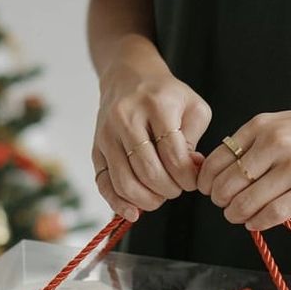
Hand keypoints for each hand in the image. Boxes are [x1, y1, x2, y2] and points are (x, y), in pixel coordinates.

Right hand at [93, 39, 211, 220]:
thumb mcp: (192, 108)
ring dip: (148, 201)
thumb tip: (192, 172)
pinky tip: (134, 213)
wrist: (128, 76)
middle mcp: (127, 118)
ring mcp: (107, 134)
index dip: (187, 178)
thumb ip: (195, 141)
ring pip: (125, 183)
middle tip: (177, 189)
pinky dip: (118, 204)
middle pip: (149, 173)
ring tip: (160, 196)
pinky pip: (103, 184)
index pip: (174, 156)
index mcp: (157, 105)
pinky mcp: (96, 149)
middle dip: (169, 191)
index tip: (192, 181)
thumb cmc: (166, 96)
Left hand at [197, 98, 290, 229]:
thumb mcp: (283, 122)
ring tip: (239, 216)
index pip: (218, 160)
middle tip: (225, 206)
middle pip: (228, 184)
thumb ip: (254, 140)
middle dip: (221, 201)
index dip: (208, 181)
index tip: (210, 190)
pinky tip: (256, 222)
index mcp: (263, 126)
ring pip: (247, 202)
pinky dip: (258, 222)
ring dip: (237, 215)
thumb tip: (223, 168)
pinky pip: (273, 214)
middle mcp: (275, 145)